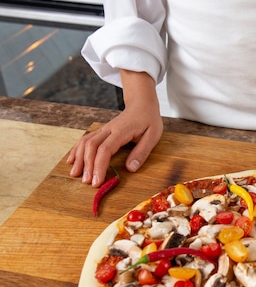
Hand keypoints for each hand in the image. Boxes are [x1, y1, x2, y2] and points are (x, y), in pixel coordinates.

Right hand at [67, 70, 162, 186]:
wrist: (142, 104)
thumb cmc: (149, 120)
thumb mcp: (153, 135)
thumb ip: (142, 152)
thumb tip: (131, 169)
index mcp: (121, 131)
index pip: (105, 149)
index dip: (99, 166)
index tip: (97, 181)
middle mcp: (108, 129)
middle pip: (91, 146)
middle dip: (87, 165)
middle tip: (87, 182)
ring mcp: (103, 129)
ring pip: (85, 142)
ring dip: (79, 158)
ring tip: (75, 174)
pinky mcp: (101, 131)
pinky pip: (85, 139)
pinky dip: (77, 150)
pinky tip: (72, 160)